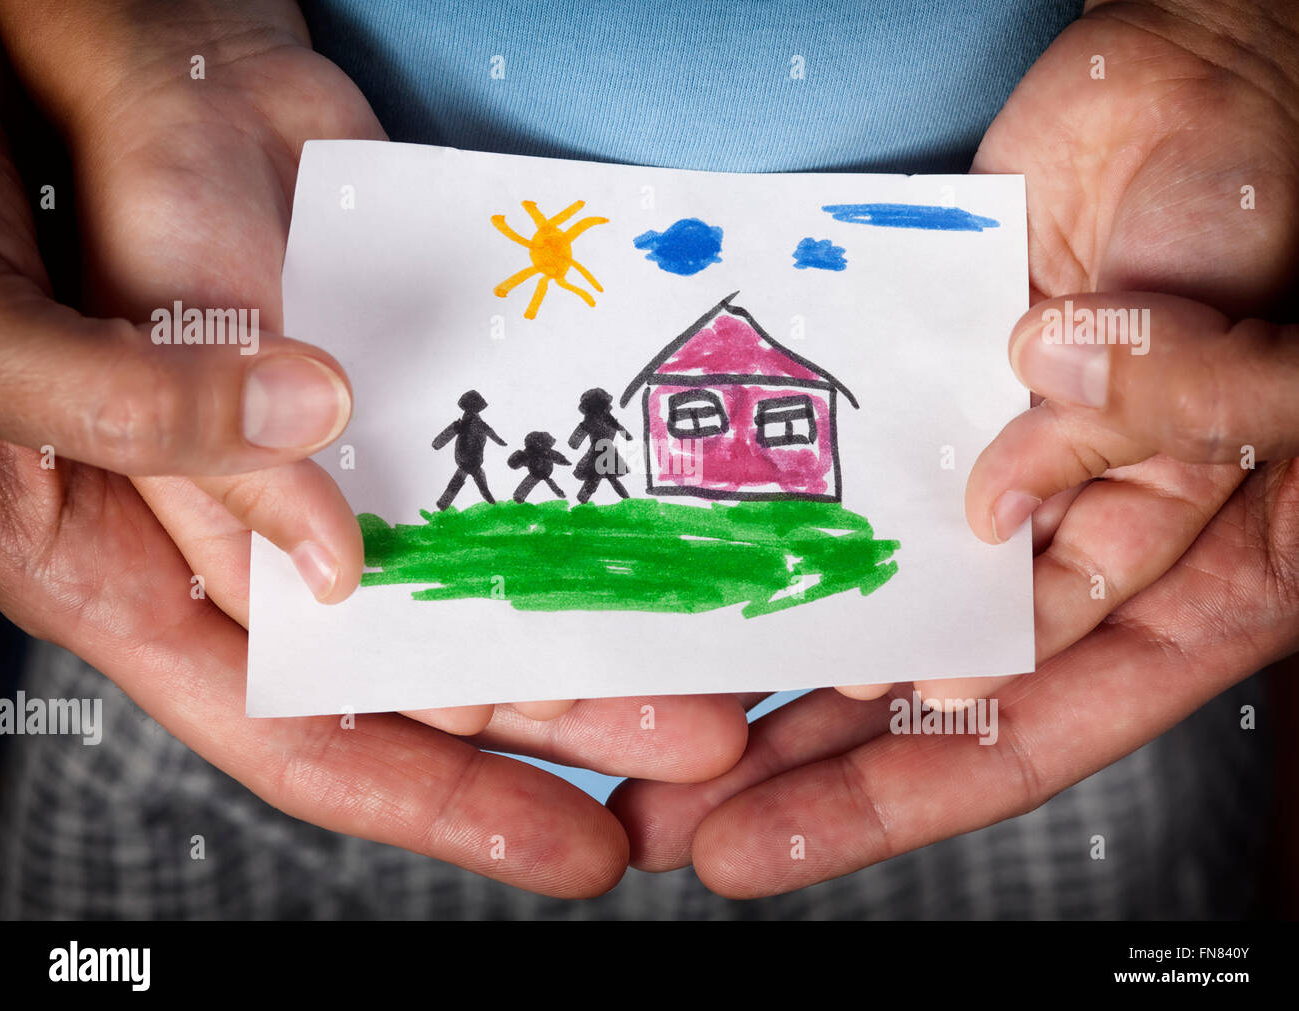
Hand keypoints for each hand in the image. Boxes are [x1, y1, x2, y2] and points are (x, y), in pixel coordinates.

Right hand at [0, 3, 748, 893]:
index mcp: (140, 578)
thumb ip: (173, 449)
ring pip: (467, 571)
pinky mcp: (388, 384)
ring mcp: (334, 460)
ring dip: (577, 611)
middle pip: (419, 669)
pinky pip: (483, 462)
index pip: (310, 736)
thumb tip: (331, 560)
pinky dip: (554, 493)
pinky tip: (638, 522)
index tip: (576, 845)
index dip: (445, 804)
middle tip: (688, 737)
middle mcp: (256, 539)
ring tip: (694, 645)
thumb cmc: (27, 225)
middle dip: (556, 711)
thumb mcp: (39, 353)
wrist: (121, 66)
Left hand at [608, 0, 1298, 892]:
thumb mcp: (1262, 349)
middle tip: (682, 824)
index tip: (777, 835)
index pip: (1036, 723)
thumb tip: (996, 506)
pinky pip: (846, 490)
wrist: (1195, 77)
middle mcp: (1072, 547)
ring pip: (874, 609)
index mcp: (1185, 575)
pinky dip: (788, 541)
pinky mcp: (928, 408)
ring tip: (661, 745)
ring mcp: (990, 478)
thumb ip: (1155, 431)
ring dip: (776, 676)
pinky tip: (706, 589)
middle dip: (807, 770)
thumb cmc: (1264, 204)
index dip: (905, 789)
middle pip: (931, 697)